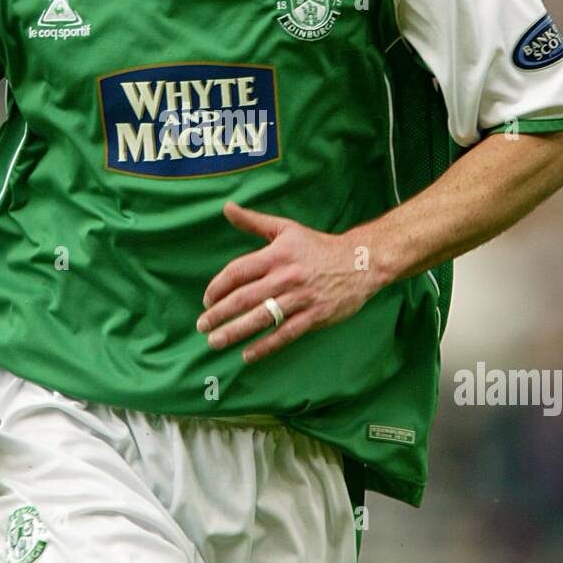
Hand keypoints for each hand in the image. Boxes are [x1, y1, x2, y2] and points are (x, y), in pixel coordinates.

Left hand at [196, 202, 379, 362]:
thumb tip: (226, 207)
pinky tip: (247, 355)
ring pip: (262, 317)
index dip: (218, 287)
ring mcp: (301, 298)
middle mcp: (286, 276)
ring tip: (215, 341)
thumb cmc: (318, 246)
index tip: (207, 300)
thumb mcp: (286, 229)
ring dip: (235, 331)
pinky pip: (285, 334)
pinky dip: (265, 346)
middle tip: (202, 325)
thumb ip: (253, 222)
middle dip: (219, 314)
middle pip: (245, 297)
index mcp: (276, 255)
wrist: (361, 261)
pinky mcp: (315, 316)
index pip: (238, 272)